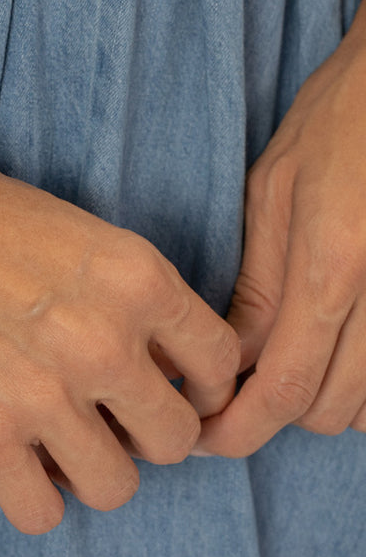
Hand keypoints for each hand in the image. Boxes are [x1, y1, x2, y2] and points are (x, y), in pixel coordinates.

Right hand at [0, 144, 239, 533]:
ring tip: (59, 439)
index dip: (200, 384)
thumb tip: (165, 378)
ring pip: (117, 487)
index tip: (167, 386)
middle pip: (178, 438)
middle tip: (108, 414)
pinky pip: (42, 514)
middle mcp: (103, 342)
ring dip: (93, 469)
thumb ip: (137, 305)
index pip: (221, 366)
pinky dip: (33, 495)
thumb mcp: (86, 238)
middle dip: (147, 431)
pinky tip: (16, 461)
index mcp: (140, 280)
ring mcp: (43, 394)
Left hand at [196, 6, 365, 457]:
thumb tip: (233, 354)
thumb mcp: (275, 190)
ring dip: (320, 402)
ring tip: (284, 366)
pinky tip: (335, 354)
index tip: (206, 436)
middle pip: (326, 409)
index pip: (283, 387)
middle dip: (273, 414)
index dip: (238, 429)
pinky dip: (363, 388)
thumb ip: (260, 281)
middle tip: (234, 393)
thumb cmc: (339, 120)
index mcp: (332, 265)